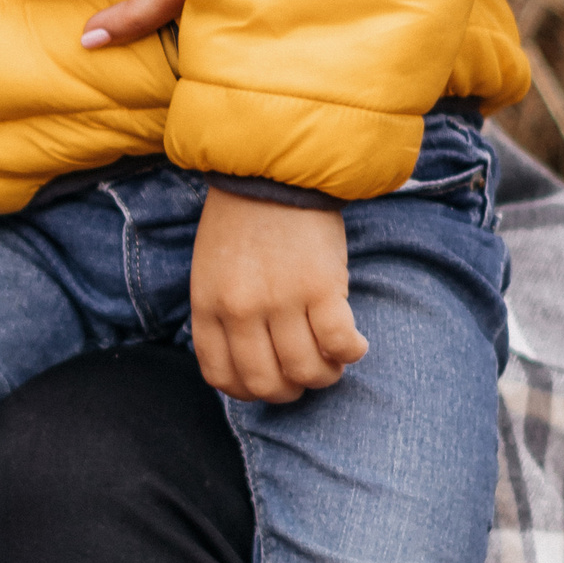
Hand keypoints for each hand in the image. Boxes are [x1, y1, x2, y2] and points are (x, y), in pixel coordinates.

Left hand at [188, 188, 368, 403]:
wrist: (273, 171)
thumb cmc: (242, 220)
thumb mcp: (212, 270)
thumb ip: (223, 314)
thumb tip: (248, 362)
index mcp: (209, 306)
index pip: (223, 377)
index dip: (250, 392)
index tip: (270, 382)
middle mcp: (241, 310)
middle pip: (268, 383)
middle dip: (291, 390)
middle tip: (305, 372)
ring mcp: (280, 300)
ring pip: (306, 371)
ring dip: (325, 375)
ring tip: (333, 359)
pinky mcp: (320, 286)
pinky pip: (339, 342)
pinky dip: (351, 352)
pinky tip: (354, 344)